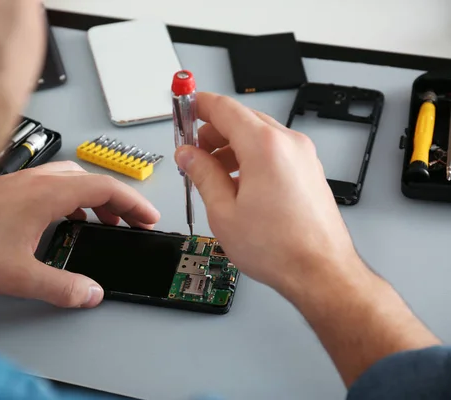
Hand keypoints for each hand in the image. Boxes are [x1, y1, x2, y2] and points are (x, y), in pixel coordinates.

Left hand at [0, 161, 159, 307]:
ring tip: (105, 221)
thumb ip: (61, 287)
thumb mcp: (19, 275)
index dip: (133, 203)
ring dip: (96, 199)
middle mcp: (40, 180)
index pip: (105, 188)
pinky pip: (57, 184)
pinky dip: (75, 198)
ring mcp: (26, 180)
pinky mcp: (14, 187)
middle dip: (119, 203)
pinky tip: (68, 217)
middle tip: (133, 223)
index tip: (148, 217)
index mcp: (48, 194)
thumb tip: (91, 293)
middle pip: (94, 181)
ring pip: (75, 180)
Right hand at [174, 92, 357, 293]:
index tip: (184, 107)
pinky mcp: (308, 170)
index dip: (198, 105)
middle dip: (212, 131)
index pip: (224, 108)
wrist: (320, 271)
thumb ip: (202, 174)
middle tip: (192, 150)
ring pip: (258, 134)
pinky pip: (274, 150)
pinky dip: (251, 156)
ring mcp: (303, 156)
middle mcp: (288, 144)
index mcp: (264, 147)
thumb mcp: (223, 211)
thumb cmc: (280, 248)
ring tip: (211, 171)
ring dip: (231, 145)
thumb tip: (189, 156)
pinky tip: (237, 181)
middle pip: (242, 119)